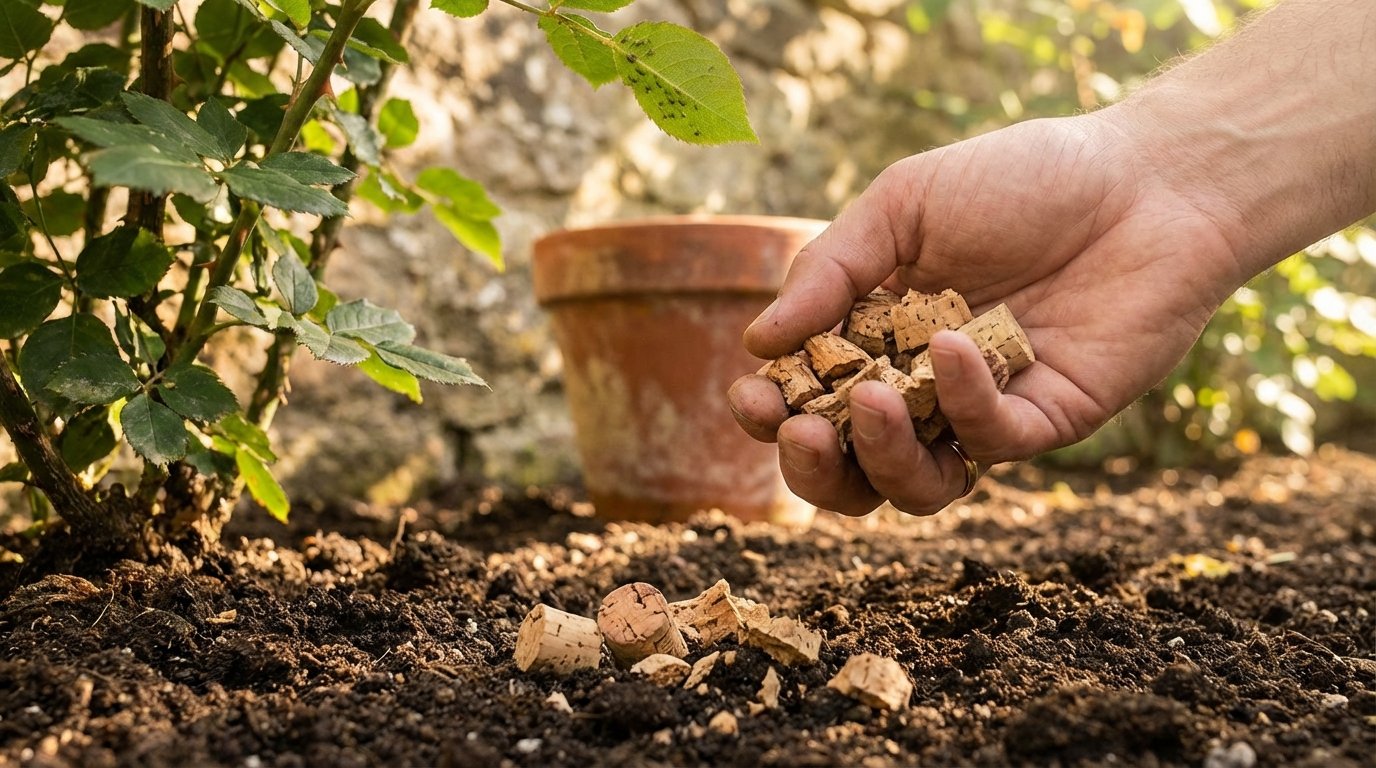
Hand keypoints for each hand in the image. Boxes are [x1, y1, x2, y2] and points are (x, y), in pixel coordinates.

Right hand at [728, 112, 1244, 515]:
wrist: (1144, 180)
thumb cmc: (1023, 180)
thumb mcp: (904, 205)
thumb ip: (829, 270)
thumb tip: (756, 343)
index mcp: (877, 337)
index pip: (810, 398)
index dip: (773, 411)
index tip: (752, 395)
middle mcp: (924, 387)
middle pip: (851, 468)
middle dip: (812, 467)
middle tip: (800, 429)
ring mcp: (983, 411)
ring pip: (916, 486)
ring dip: (880, 459)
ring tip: (871, 406)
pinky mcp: (1046, 423)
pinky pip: (991, 443)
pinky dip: (964, 402)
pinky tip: (954, 345)